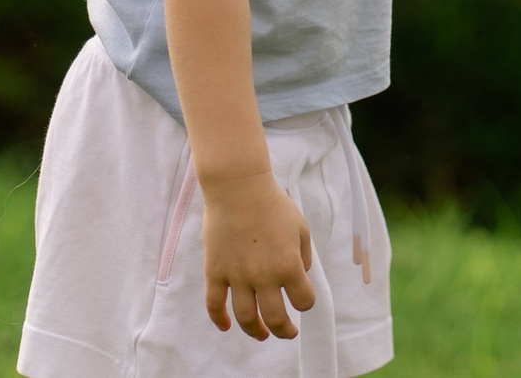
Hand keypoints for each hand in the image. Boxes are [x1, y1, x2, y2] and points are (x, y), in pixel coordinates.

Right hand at [200, 168, 315, 338]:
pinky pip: (214, 304)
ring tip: (262, 334)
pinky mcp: (215, 272)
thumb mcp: (301, 227)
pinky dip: (218, 319)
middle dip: (284, 330)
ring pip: (245, 318)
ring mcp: (237, 276)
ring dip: (255, 331)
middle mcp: (263, 276)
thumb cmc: (273, 204)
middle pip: (275, 318)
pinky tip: (226, 326)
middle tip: (287, 332)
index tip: (303, 300)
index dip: (306, 303)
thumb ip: (303, 255)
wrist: (238, 187)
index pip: (304, 301)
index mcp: (288, 265)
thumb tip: (299, 276)